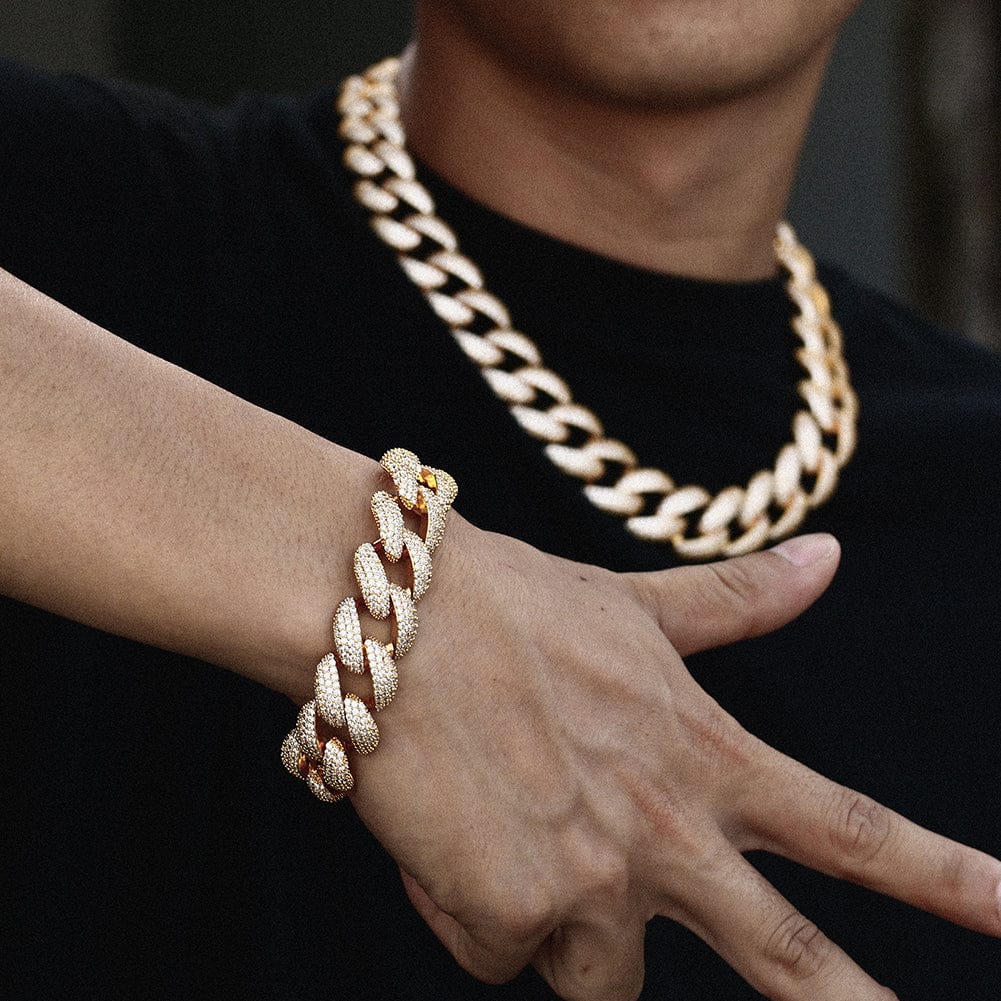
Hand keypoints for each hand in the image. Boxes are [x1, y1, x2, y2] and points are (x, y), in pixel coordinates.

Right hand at [348, 521, 1000, 1000]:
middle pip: (787, 964)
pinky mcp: (508, 917)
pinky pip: (497, 951)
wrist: (390, 619)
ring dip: (566, 931)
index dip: (949, 881)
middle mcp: (665, 833)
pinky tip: (445, 829)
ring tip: (511, 832)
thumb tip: (829, 554)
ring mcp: (590, 884)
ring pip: (600, 978)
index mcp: (706, 757)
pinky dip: (474, 908)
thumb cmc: (511, 604)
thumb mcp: (634, 606)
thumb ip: (737, 600)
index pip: (854, 834)